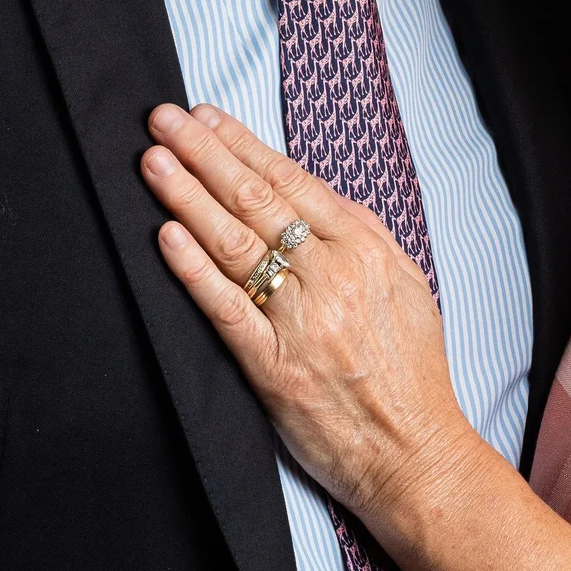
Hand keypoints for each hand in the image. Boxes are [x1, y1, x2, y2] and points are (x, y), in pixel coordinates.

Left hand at [140, 103, 475, 523]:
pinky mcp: (273, 369)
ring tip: (154, 162)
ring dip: (188, 197)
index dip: (243, 144)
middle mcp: (331, 277)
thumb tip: (315, 192)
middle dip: (205, 152)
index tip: (206, 116)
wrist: (416, 454)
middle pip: (255, 201)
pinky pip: (225, 310)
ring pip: (234, 245)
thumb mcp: (406, 282)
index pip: (291, 182)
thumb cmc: (410, 370)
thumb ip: (364, 232)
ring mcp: (299, 322)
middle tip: (164, 119)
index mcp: (363, 249)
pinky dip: (193, 271)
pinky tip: (165, 237)